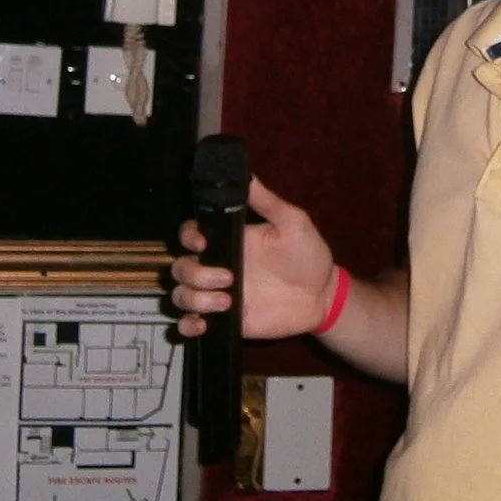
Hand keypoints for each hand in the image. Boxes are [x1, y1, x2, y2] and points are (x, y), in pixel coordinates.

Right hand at [168, 175, 336, 339]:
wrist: (320, 296)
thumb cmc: (308, 255)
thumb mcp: (292, 223)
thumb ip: (267, 201)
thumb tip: (247, 174)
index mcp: (229, 241)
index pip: (190, 234)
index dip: (188, 237)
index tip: (203, 242)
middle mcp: (218, 266)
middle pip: (180, 266)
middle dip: (195, 272)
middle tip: (228, 278)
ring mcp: (218, 294)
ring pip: (180, 294)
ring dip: (194, 299)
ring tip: (226, 302)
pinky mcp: (224, 320)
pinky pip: (188, 324)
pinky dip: (187, 325)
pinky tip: (204, 323)